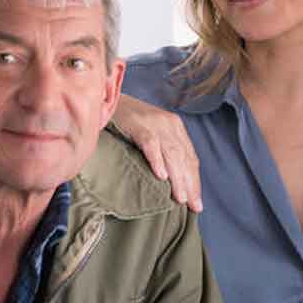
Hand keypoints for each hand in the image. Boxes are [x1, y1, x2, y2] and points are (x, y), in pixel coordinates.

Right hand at [114, 95, 202, 210]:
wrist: (105, 97)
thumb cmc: (126, 121)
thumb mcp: (150, 133)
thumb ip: (163, 151)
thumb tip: (173, 183)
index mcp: (175, 127)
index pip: (190, 158)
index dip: (195, 181)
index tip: (197, 204)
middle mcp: (168, 123)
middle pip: (184, 158)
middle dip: (190, 184)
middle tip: (193, 206)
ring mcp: (153, 122)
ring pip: (171, 153)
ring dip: (177, 177)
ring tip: (180, 198)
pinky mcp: (137, 123)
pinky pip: (150, 143)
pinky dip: (157, 160)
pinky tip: (161, 176)